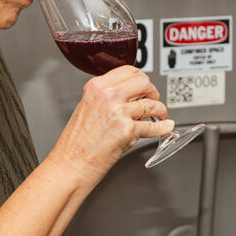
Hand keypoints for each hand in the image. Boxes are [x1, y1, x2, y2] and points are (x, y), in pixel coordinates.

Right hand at [49, 65, 173, 183]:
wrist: (70, 165)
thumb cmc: (75, 143)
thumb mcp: (86, 107)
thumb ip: (106, 97)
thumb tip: (129, 93)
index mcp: (96, 87)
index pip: (129, 70)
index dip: (141, 79)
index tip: (144, 86)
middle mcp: (107, 96)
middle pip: (144, 82)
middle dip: (153, 92)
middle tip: (153, 99)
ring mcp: (119, 113)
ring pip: (152, 104)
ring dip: (160, 110)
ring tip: (160, 115)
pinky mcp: (128, 131)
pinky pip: (153, 126)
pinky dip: (163, 127)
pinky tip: (165, 126)